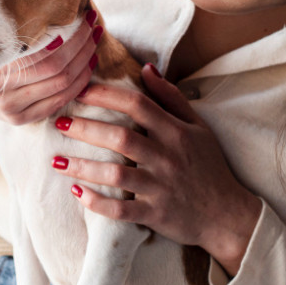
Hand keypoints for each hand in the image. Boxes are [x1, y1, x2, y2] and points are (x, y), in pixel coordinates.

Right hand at [0, 17, 100, 141]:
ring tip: (93, 44)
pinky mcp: (22, 121)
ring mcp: (14, 111)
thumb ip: (18, 32)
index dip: (71, 37)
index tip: (83, 18)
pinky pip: (60, 102)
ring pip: (64, 88)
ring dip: (85, 65)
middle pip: (58, 71)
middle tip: (93, 28)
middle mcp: (3, 95)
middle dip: (82, 48)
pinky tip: (86, 68)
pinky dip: (78, 84)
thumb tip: (58, 12)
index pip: (47, 55)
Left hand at [52, 64, 262, 275]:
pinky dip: (97, 203)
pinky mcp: (155, 214)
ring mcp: (161, 187)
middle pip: (121, 138)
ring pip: (116, 175)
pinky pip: (121, 210)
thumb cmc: (209, 166)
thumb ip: (170, 97)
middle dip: (86, 128)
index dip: (106, 95)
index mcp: (176, 132)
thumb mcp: (198, 126)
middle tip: (60, 122)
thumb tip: (145, 69)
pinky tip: (77, 193)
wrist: (228, 215)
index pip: (137, 105)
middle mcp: (167, 157)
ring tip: (57, 161)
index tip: (79, 90)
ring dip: (83, 167)